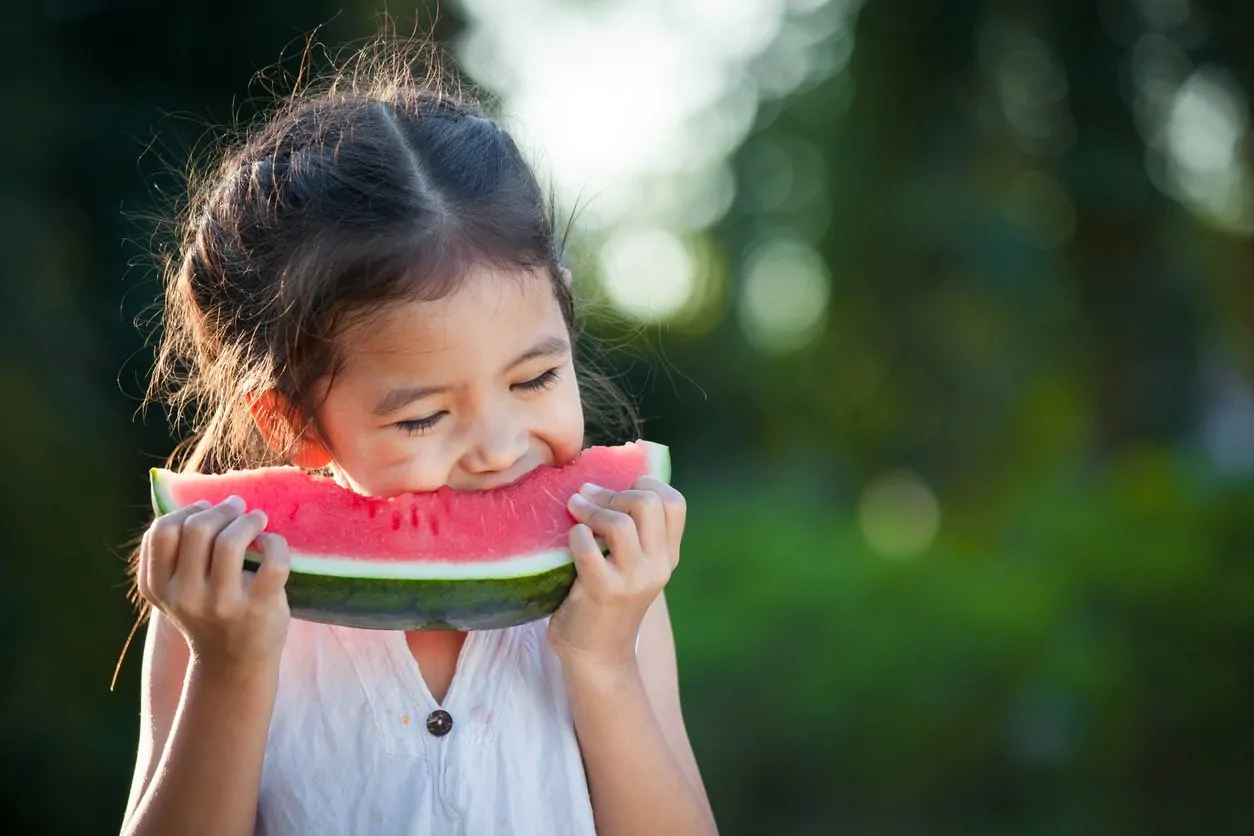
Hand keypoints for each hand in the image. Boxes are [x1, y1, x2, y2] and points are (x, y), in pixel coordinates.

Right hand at [137, 496, 291, 671]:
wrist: (233, 663)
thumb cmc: (208, 613)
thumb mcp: (178, 590)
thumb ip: (176, 553)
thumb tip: (201, 501)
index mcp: (160, 587)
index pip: (161, 532)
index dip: (187, 510)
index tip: (205, 510)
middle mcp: (186, 596)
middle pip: (197, 528)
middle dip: (221, 509)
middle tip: (237, 508)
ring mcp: (222, 604)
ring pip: (230, 541)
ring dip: (248, 520)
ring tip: (257, 519)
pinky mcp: (258, 608)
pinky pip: (272, 560)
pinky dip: (275, 542)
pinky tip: (271, 544)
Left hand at [548, 476, 685, 669]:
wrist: (597, 656)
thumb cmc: (605, 601)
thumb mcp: (632, 567)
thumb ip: (633, 533)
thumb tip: (602, 481)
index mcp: (668, 555)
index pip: (674, 503)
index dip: (647, 484)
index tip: (619, 488)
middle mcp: (658, 566)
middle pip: (648, 502)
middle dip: (613, 492)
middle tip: (589, 497)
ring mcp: (633, 580)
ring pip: (620, 522)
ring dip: (591, 508)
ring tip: (574, 508)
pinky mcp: (604, 591)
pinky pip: (587, 546)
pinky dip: (575, 534)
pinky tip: (570, 539)